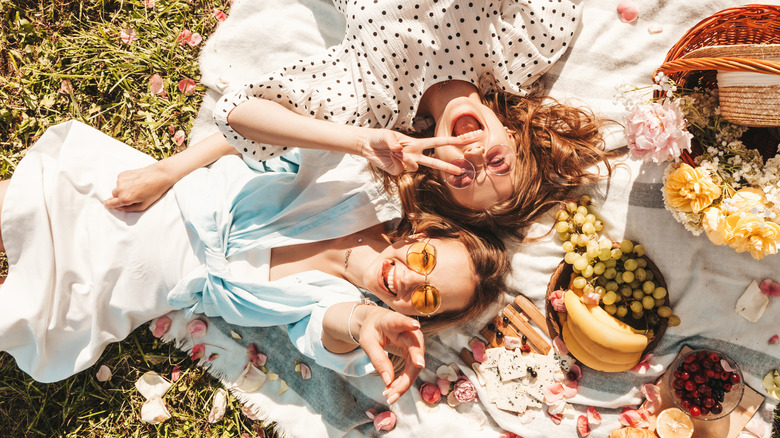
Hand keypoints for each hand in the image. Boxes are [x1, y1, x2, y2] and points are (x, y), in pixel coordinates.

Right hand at [103, 162, 174, 211]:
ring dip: (123, 188)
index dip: (109, 205)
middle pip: (114, 195)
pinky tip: (135, 181)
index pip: (111, 204)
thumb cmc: (154, 191)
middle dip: (120, 196)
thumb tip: (119, 207)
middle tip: (132, 195)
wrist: (159, 175)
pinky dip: (125, 182)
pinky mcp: (122, 174)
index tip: (107, 204)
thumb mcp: (143, 205)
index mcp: (125, 199)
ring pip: (117, 187)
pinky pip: (120, 181)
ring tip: (136, 187)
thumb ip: (129, 209)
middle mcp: (120, 189)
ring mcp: (120, 180)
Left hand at [357, 306, 424, 403]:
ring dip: (404, 382)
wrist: (376, 324)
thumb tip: (388, 381)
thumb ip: (377, 359)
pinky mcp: (413, 352)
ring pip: (415, 364)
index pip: (401, 321)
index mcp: (392, 322)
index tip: (415, 325)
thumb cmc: (372, 330)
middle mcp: (407, 330)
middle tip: (396, 390)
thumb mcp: (367, 343)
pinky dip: (403, 382)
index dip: (408, 323)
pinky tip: (393, 391)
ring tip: (390, 395)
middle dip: (409, 372)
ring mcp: (413, 342)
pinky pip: (411, 369)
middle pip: (415, 349)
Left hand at [359, 129, 478, 175]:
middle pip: (434, 162)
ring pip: (415, 166)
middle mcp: (414, 154)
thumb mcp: (387, 135)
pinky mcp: (399, 171)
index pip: (437, 142)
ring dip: (405, 158)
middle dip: (448, 166)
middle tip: (461, 171)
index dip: (452, 140)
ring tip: (393, 152)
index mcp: (416, 143)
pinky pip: (402, 169)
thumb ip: (394, 143)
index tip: (466, 139)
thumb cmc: (380, 137)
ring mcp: (407, 164)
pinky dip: (395, 162)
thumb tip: (400, 151)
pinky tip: (389, 158)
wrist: (367, 146)